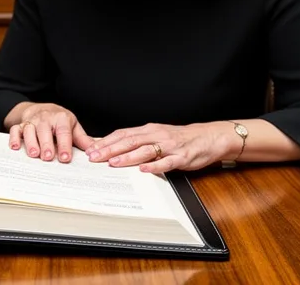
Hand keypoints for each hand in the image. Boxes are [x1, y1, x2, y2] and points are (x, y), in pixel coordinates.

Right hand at [4, 102, 93, 162]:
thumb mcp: (72, 126)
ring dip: (30, 142)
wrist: (41, 108)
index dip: (64, 145)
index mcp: (61, 118)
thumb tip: (94, 151)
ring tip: (34, 155)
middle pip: (44, 130)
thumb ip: (82, 139)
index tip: (66, 158)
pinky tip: (15, 147)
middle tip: (48, 157)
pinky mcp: (21, 125)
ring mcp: (32, 121)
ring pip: (29, 130)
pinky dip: (13, 138)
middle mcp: (45, 118)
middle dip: (46, 144)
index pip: (63, 132)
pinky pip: (14, 129)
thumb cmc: (59, 121)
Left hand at [86, 122, 236, 173]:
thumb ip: (137, 141)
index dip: (106, 141)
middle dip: (110, 149)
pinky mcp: (182, 157)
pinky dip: (155, 166)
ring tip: (113, 162)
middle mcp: (156, 135)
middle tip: (95, 157)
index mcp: (149, 130)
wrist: (208, 137)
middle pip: (130, 141)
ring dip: (128, 157)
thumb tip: (113, 147)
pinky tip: (144, 170)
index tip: (91, 149)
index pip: (123, 134)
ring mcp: (169, 146)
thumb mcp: (156, 135)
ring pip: (145, 150)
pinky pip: (167, 162)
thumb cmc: (179, 138)